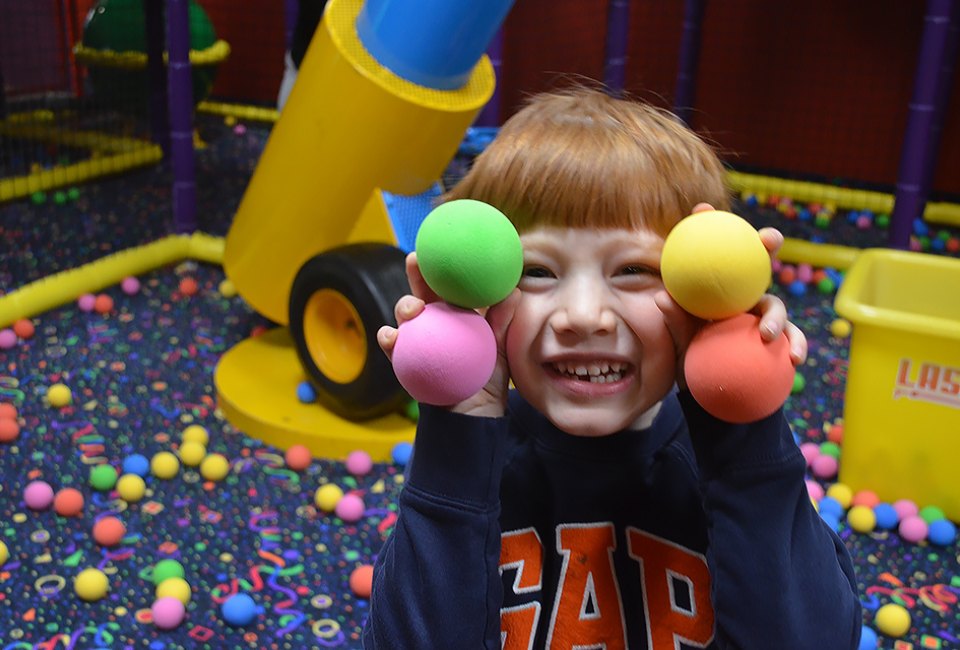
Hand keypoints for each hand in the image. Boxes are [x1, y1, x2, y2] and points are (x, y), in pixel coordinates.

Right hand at [377, 252, 519, 417]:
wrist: (473, 415)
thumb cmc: (486, 377)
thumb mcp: (499, 348)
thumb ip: (502, 322)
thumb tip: (513, 291)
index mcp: (456, 314)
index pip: (449, 284)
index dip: (444, 265)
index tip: (444, 245)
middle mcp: (434, 323)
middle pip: (422, 292)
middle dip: (415, 274)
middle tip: (415, 261)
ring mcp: (418, 342)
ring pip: (405, 318)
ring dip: (404, 307)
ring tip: (412, 309)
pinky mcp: (405, 361)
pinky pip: (393, 348)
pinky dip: (388, 339)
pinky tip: (390, 337)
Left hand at [655, 203, 807, 388]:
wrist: (710, 387)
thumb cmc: (692, 355)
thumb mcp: (679, 337)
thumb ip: (674, 317)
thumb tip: (661, 296)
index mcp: (722, 289)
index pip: (720, 256)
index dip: (713, 227)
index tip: (702, 209)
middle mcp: (744, 296)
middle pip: (758, 263)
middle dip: (768, 242)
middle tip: (769, 238)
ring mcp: (762, 317)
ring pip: (776, 305)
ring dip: (776, 315)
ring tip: (767, 334)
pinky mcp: (778, 340)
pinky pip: (790, 340)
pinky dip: (796, 346)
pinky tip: (794, 358)